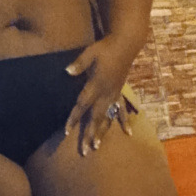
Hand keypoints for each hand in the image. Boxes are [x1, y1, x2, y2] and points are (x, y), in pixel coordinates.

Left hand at [63, 38, 138, 154]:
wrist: (125, 44)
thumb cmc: (105, 48)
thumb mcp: (90, 53)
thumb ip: (79, 64)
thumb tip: (67, 72)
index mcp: (97, 84)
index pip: (82, 104)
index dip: (74, 118)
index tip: (67, 132)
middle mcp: (106, 93)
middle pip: (95, 117)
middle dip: (89, 134)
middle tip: (85, 151)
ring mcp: (115, 94)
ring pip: (107, 117)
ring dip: (102, 132)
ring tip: (97, 146)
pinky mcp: (120, 92)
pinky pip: (121, 109)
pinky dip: (124, 121)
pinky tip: (128, 132)